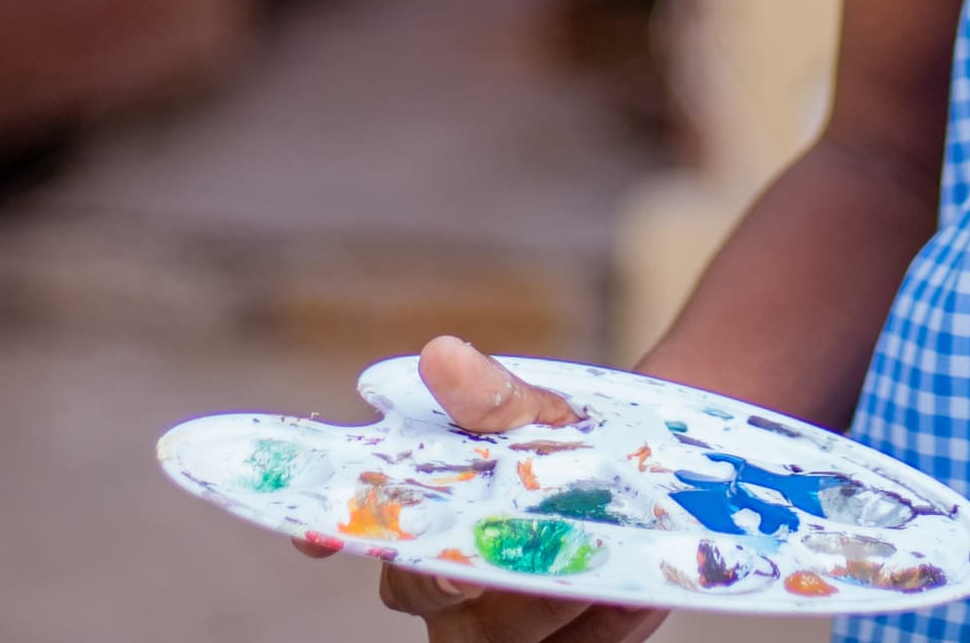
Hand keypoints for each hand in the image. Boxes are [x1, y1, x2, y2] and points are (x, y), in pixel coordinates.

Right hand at [350, 338, 669, 642]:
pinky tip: (623, 586)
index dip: (338, 533)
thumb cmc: (562, 441)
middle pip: (428, 596)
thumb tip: (440, 355)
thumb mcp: (533, 412)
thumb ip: (489, 397)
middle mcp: (450, 593)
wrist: (646, 471)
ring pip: (506, 633)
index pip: (364, 536)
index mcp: (421, 525)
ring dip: (545, 595)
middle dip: (453, 575)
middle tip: (478, 556)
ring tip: (589, 558)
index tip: (322, 530)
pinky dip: (603, 619)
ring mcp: (506, 630)